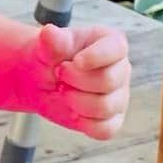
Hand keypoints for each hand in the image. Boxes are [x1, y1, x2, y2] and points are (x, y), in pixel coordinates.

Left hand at [22, 25, 130, 139]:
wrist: (41, 80)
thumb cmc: (49, 58)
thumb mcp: (47, 45)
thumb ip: (51, 41)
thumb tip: (49, 32)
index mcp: (112, 44)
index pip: (117, 50)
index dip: (94, 57)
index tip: (73, 61)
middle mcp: (121, 69)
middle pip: (108, 82)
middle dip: (75, 81)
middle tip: (59, 74)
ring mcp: (119, 96)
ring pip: (105, 107)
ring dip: (75, 101)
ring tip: (63, 90)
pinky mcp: (112, 119)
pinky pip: (105, 130)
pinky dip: (83, 123)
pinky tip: (72, 110)